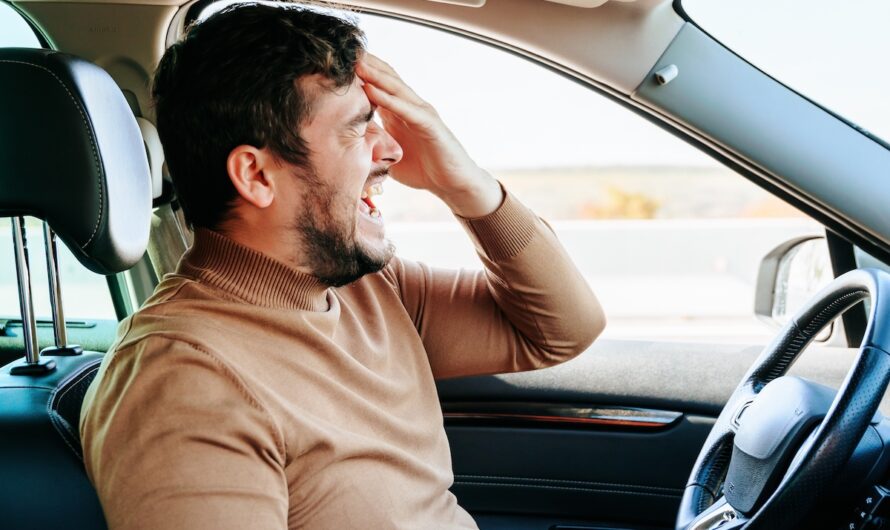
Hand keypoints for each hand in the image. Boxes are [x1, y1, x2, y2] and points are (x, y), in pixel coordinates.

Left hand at [356, 53, 502, 217]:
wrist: (453, 184)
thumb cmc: (424, 171)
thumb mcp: (390, 157)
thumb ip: (373, 150)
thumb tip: (348, 154)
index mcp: (399, 113)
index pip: (378, 85)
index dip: (360, 73)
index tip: (336, 64)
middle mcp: (411, 107)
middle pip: (386, 78)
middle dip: (366, 65)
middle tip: (343, 52)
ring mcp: (421, 113)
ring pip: (395, 88)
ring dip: (374, 75)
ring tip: (355, 63)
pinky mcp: (430, 125)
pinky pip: (406, 109)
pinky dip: (388, 99)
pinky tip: (371, 90)